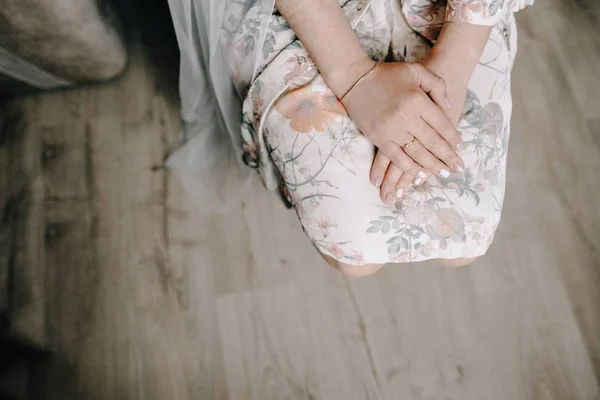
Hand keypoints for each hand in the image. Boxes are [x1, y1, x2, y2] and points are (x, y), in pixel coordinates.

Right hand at [372, 57, 469, 203]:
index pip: (441, 124)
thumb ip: (437, 85)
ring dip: (431, 166)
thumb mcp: (416, 70)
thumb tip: (449, 106)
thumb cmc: (387, 74)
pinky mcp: (379, 138)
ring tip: (443, 174)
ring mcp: (391, 130)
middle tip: (458, 169)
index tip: (461, 148)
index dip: (452, 137)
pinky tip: (419, 175)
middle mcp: (406, 117)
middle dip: (447, 157)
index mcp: (417, 100)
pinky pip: (397, 158)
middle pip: (432, 142)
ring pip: (417, 153)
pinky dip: (409, 168)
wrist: (355, 79)